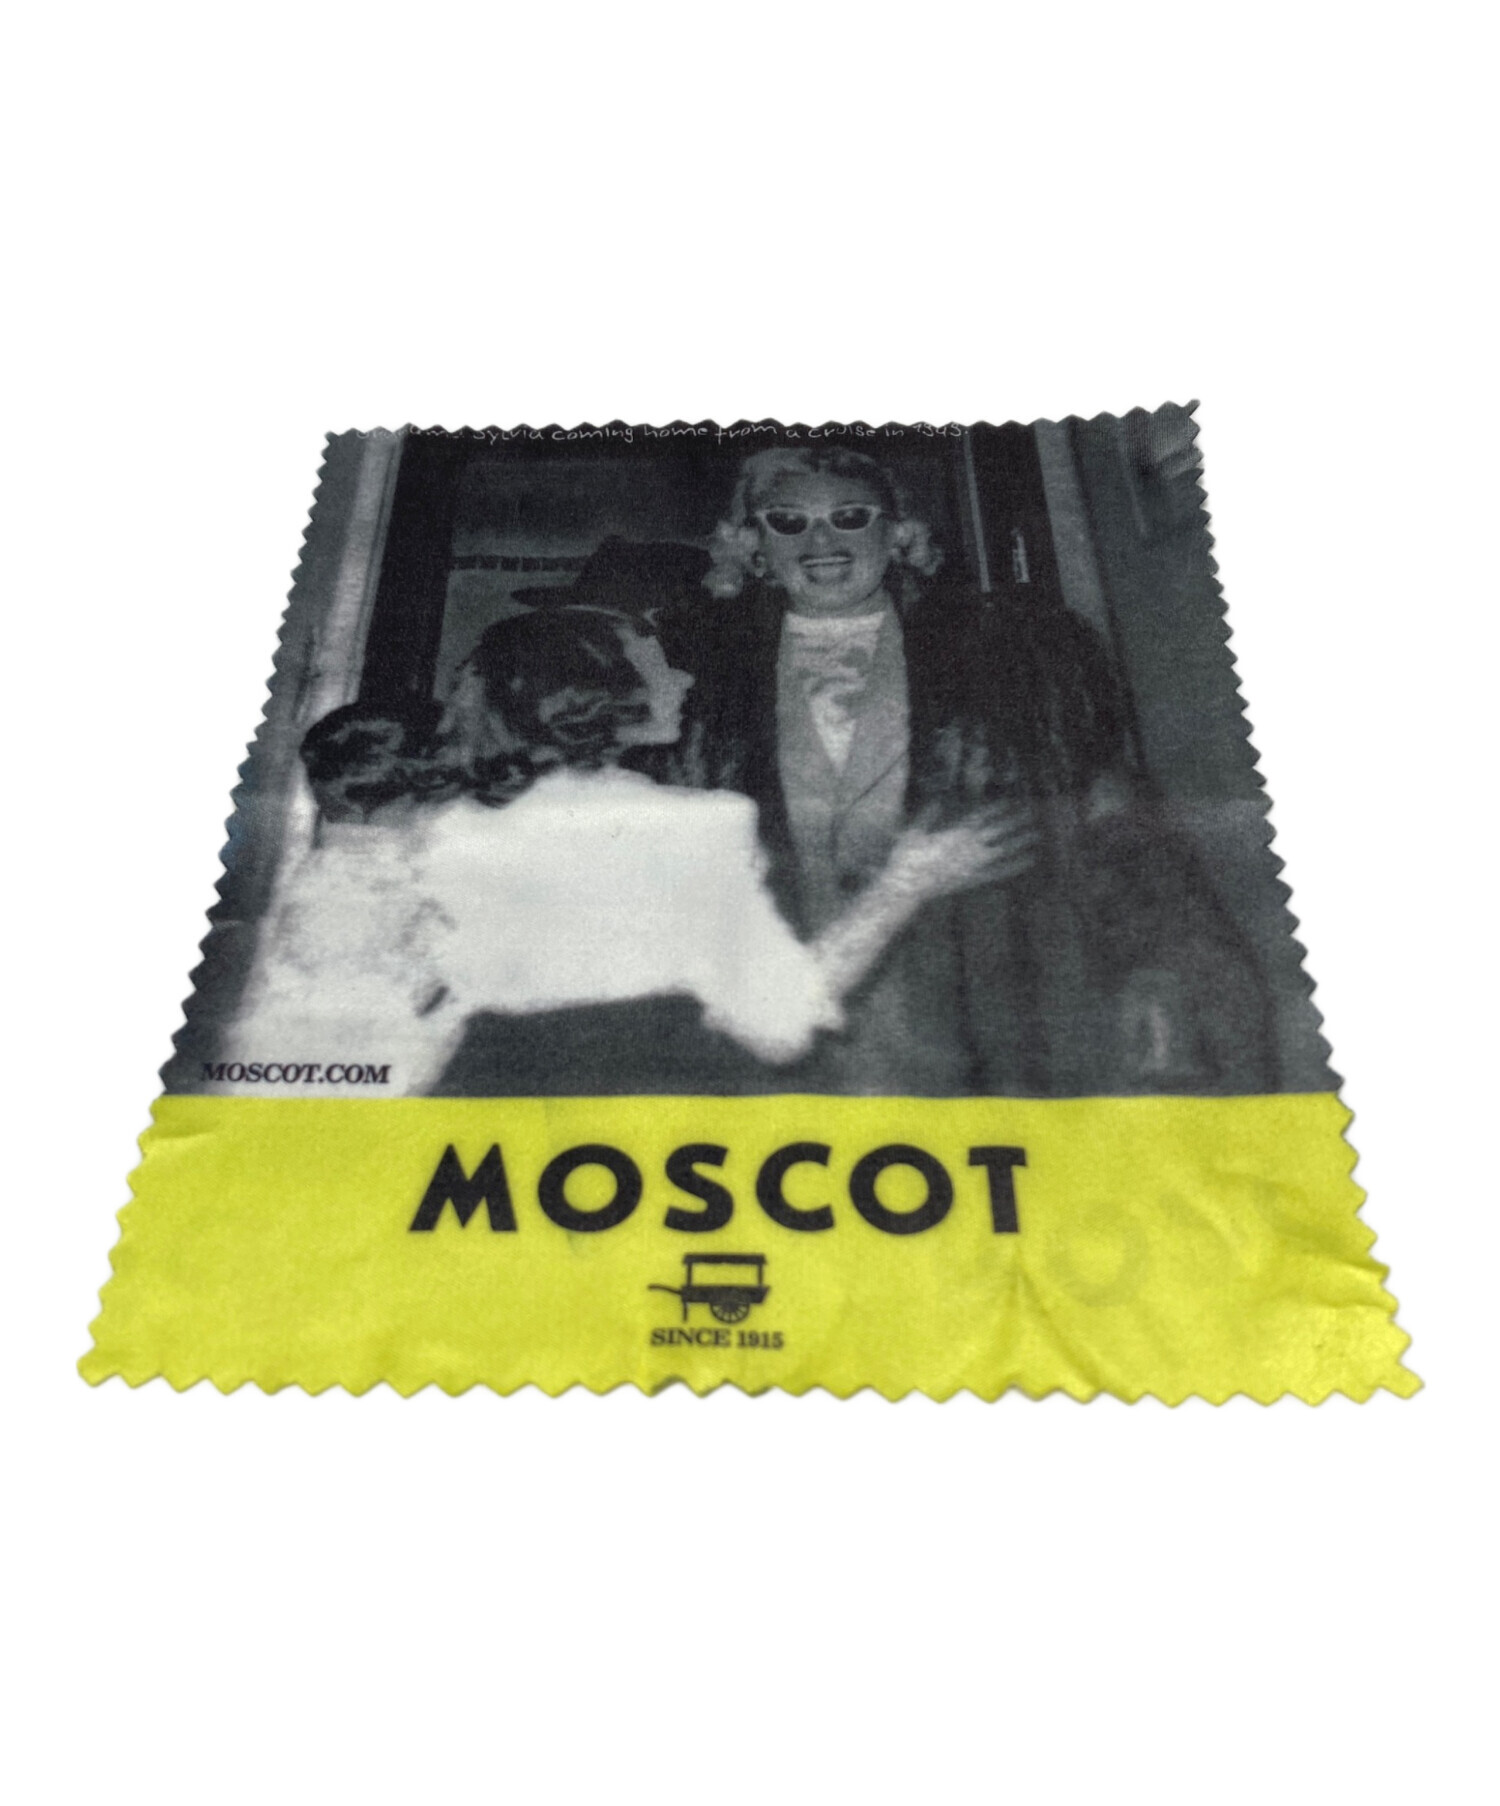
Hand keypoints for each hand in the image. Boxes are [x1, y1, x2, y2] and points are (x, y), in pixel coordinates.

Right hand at [887, 803, 1040, 901]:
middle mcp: (969, 847)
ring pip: (1003, 849)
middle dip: (1015, 819)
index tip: (1012, 800)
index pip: (982, 816)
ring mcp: (973, 865)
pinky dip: (1015, 865)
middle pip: (998, 830)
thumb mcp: (913, 832)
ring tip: (1037, 834)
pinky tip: (1028, 861)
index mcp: (955, 833)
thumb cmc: (906, 859)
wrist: (906, 888)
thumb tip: (936, 800)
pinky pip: (999, 872)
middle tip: (1032, 810)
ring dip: (1020, 840)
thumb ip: (927, 815)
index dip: (998, 807)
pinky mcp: (973, 880)